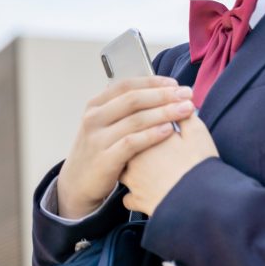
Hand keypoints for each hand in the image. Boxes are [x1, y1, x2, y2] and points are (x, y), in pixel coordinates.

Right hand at [56, 76, 195, 218]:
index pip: (126, 85)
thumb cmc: (99, 150)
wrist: (78, 183)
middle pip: (133, 100)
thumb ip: (123, 109)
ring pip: (135, 120)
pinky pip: (132, 143)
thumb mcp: (103, 124)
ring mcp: (97, 138)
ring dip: (164, 112)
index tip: (175, 83)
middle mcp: (94, 118)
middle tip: (187, 95)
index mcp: (95, 105)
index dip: (153, 82)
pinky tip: (169, 130)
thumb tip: (156, 92)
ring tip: (185, 110)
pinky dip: (152, 135)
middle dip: (163, 95)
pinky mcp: (104, 159)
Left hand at [120, 109, 219, 215]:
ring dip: (130, 169)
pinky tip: (143, 192)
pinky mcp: (137, 201)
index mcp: (145, 136)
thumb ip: (185, 116)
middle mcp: (132, 156)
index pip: (135, 122)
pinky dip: (135, 195)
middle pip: (125, 144)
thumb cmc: (199, 165)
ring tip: (146, 169)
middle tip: (148, 146)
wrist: (198, 201)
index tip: (156, 126)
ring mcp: (132, 180)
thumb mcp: (197, 133)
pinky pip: (129, 197)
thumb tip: (180, 103)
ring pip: (122, 171)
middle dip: (133, 144)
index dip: (145, 123)